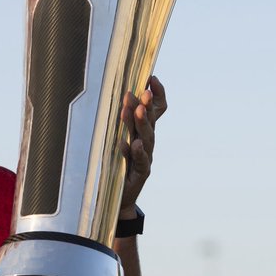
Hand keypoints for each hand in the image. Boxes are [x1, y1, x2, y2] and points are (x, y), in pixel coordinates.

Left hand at [119, 76, 167, 214]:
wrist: (118, 197)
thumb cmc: (118, 164)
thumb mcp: (121, 138)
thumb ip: (124, 120)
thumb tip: (122, 94)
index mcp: (144, 131)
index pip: (157, 110)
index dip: (157, 95)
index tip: (152, 78)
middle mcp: (147, 143)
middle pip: (151, 121)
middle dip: (148, 105)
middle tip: (143, 92)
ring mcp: (145, 158)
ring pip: (146, 139)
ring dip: (141, 124)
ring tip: (138, 111)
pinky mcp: (140, 174)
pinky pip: (138, 162)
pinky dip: (134, 152)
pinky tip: (131, 143)